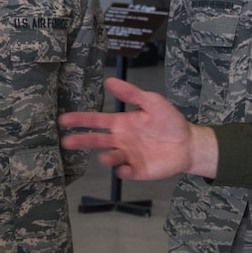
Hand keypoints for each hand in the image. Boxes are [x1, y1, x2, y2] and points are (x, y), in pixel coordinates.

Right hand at [60, 78, 218, 179]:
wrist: (187, 142)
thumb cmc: (169, 121)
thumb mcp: (152, 101)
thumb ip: (131, 93)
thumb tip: (109, 80)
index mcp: (120, 123)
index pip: (96, 122)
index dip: (80, 120)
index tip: (64, 120)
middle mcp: (120, 140)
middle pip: (96, 141)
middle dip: (81, 141)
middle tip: (67, 142)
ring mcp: (127, 156)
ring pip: (110, 158)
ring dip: (107, 158)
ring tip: (107, 157)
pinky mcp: (137, 170)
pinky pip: (125, 172)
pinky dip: (123, 171)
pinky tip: (126, 168)